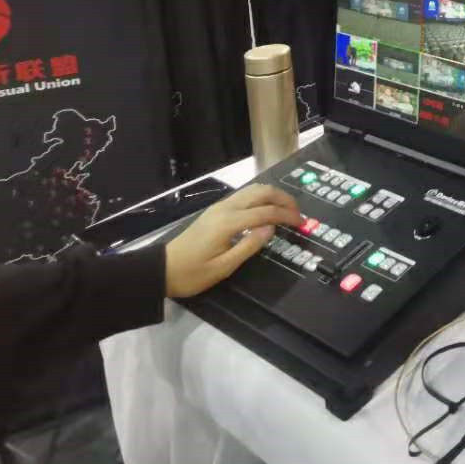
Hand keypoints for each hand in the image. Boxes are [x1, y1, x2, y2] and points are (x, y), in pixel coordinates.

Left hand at [164, 183, 300, 297]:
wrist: (162, 270)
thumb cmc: (192, 274)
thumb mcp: (223, 268)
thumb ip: (249, 246)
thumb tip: (271, 229)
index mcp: (229, 222)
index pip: (266, 212)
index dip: (287, 215)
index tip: (302, 223)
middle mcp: (225, 208)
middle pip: (261, 192)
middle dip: (284, 199)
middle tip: (298, 213)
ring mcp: (220, 207)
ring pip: (253, 189)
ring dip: (273, 195)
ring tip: (286, 210)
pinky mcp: (216, 210)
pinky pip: (244, 195)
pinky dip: (261, 197)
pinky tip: (267, 209)